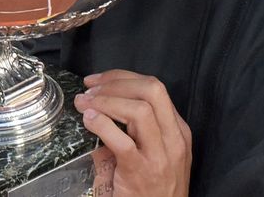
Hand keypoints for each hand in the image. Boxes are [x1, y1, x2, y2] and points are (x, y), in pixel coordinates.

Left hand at [74, 70, 191, 196]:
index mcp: (178, 131)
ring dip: (107, 100)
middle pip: (152, 90)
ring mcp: (160, 156)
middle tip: (91, 87)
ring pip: (140, 110)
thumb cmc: (155, 190)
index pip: (156, 88)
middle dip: (117, 82)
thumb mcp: (157, 156)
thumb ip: (138, 133)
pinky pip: (122, 141)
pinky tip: (89, 120)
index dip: (124, 78)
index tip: (100, 80)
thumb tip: (101, 110)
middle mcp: (174, 139)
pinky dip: (102, 124)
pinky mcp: (141, 172)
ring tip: (85, 103)